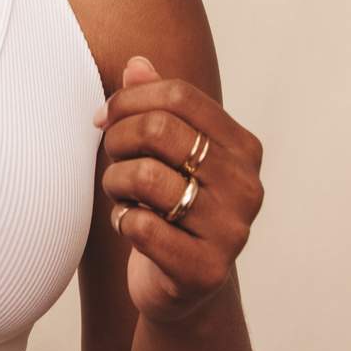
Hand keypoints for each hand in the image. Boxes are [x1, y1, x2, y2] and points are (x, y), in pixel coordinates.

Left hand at [95, 55, 264, 324]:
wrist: (181, 287)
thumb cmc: (170, 208)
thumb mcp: (165, 154)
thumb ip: (156, 107)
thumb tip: (136, 63)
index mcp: (243, 148)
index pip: (180, 96)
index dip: (129, 99)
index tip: (103, 117)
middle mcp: (248, 186)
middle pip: (161, 129)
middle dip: (118, 139)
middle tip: (110, 157)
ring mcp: (232, 230)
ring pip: (146, 176)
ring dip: (115, 182)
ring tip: (119, 194)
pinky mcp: (205, 270)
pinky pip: (141, 226)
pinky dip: (121, 221)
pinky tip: (129, 226)